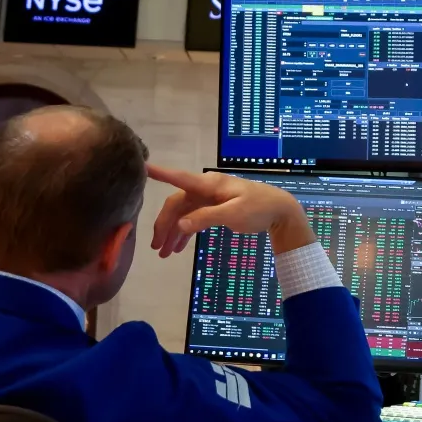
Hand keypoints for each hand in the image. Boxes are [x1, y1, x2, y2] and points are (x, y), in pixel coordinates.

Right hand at [146, 166, 314, 256]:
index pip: (179, 178)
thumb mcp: (233, 215)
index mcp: (208, 185)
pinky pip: (193, 219)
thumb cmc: (258, 209)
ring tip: (163, 253)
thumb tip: (180, 225)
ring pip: (183, 214)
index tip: (142, 168)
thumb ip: (206, 218)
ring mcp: (209, 198)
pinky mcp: (214, 208)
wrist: (279, 211)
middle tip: (156, 247)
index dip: (159, 174)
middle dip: (164, 225)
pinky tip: (177, 248)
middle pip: (177, 204)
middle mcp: (205, 189)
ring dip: (172, 232)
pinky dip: (185, 232)